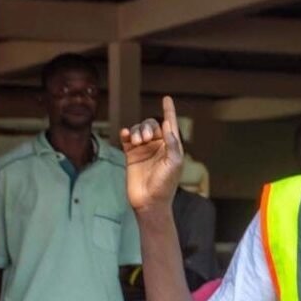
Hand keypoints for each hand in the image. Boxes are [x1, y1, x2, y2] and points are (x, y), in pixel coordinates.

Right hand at [120, 96, 183, 212]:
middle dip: (147, 127)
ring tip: (137, 141)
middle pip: (151, 125)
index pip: (170, 125)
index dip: (169, 111)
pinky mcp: (131, 155)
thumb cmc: (165, 185)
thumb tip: (167, 125)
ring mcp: (144, 150)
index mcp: (171, 147)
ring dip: (137, 131)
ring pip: (139, 130)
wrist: (149, 202)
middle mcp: (158, 146)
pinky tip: (126, 135)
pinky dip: (126, 133)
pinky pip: (127, 138)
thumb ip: (172, 144)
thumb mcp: (174, 163)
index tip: (166, 99)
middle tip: (145, 139)